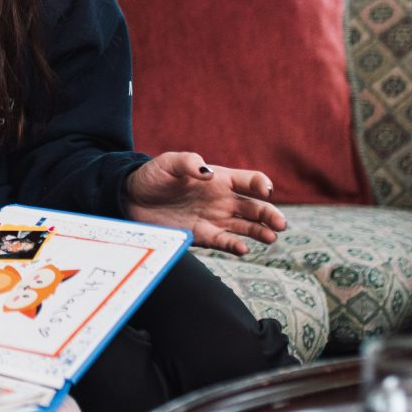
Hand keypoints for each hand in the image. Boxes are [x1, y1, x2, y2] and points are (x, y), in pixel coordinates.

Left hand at [124, 152, 286, 255]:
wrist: (131, 198)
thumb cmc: (152, 176)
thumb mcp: (168, 163)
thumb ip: (188, 163)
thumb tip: (209, 173)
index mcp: (219, 178)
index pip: (249, 181)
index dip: (261, 184)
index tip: (265, 191)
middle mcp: (222, 199)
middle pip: (254, 207)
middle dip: (269, 215)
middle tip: (280, 224)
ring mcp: (214, 218)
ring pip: (245, 227)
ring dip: (260, 232)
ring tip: (271, 238)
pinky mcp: (202, 235)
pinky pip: (224, 242)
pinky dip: (235, 246)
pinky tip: (244, 249)